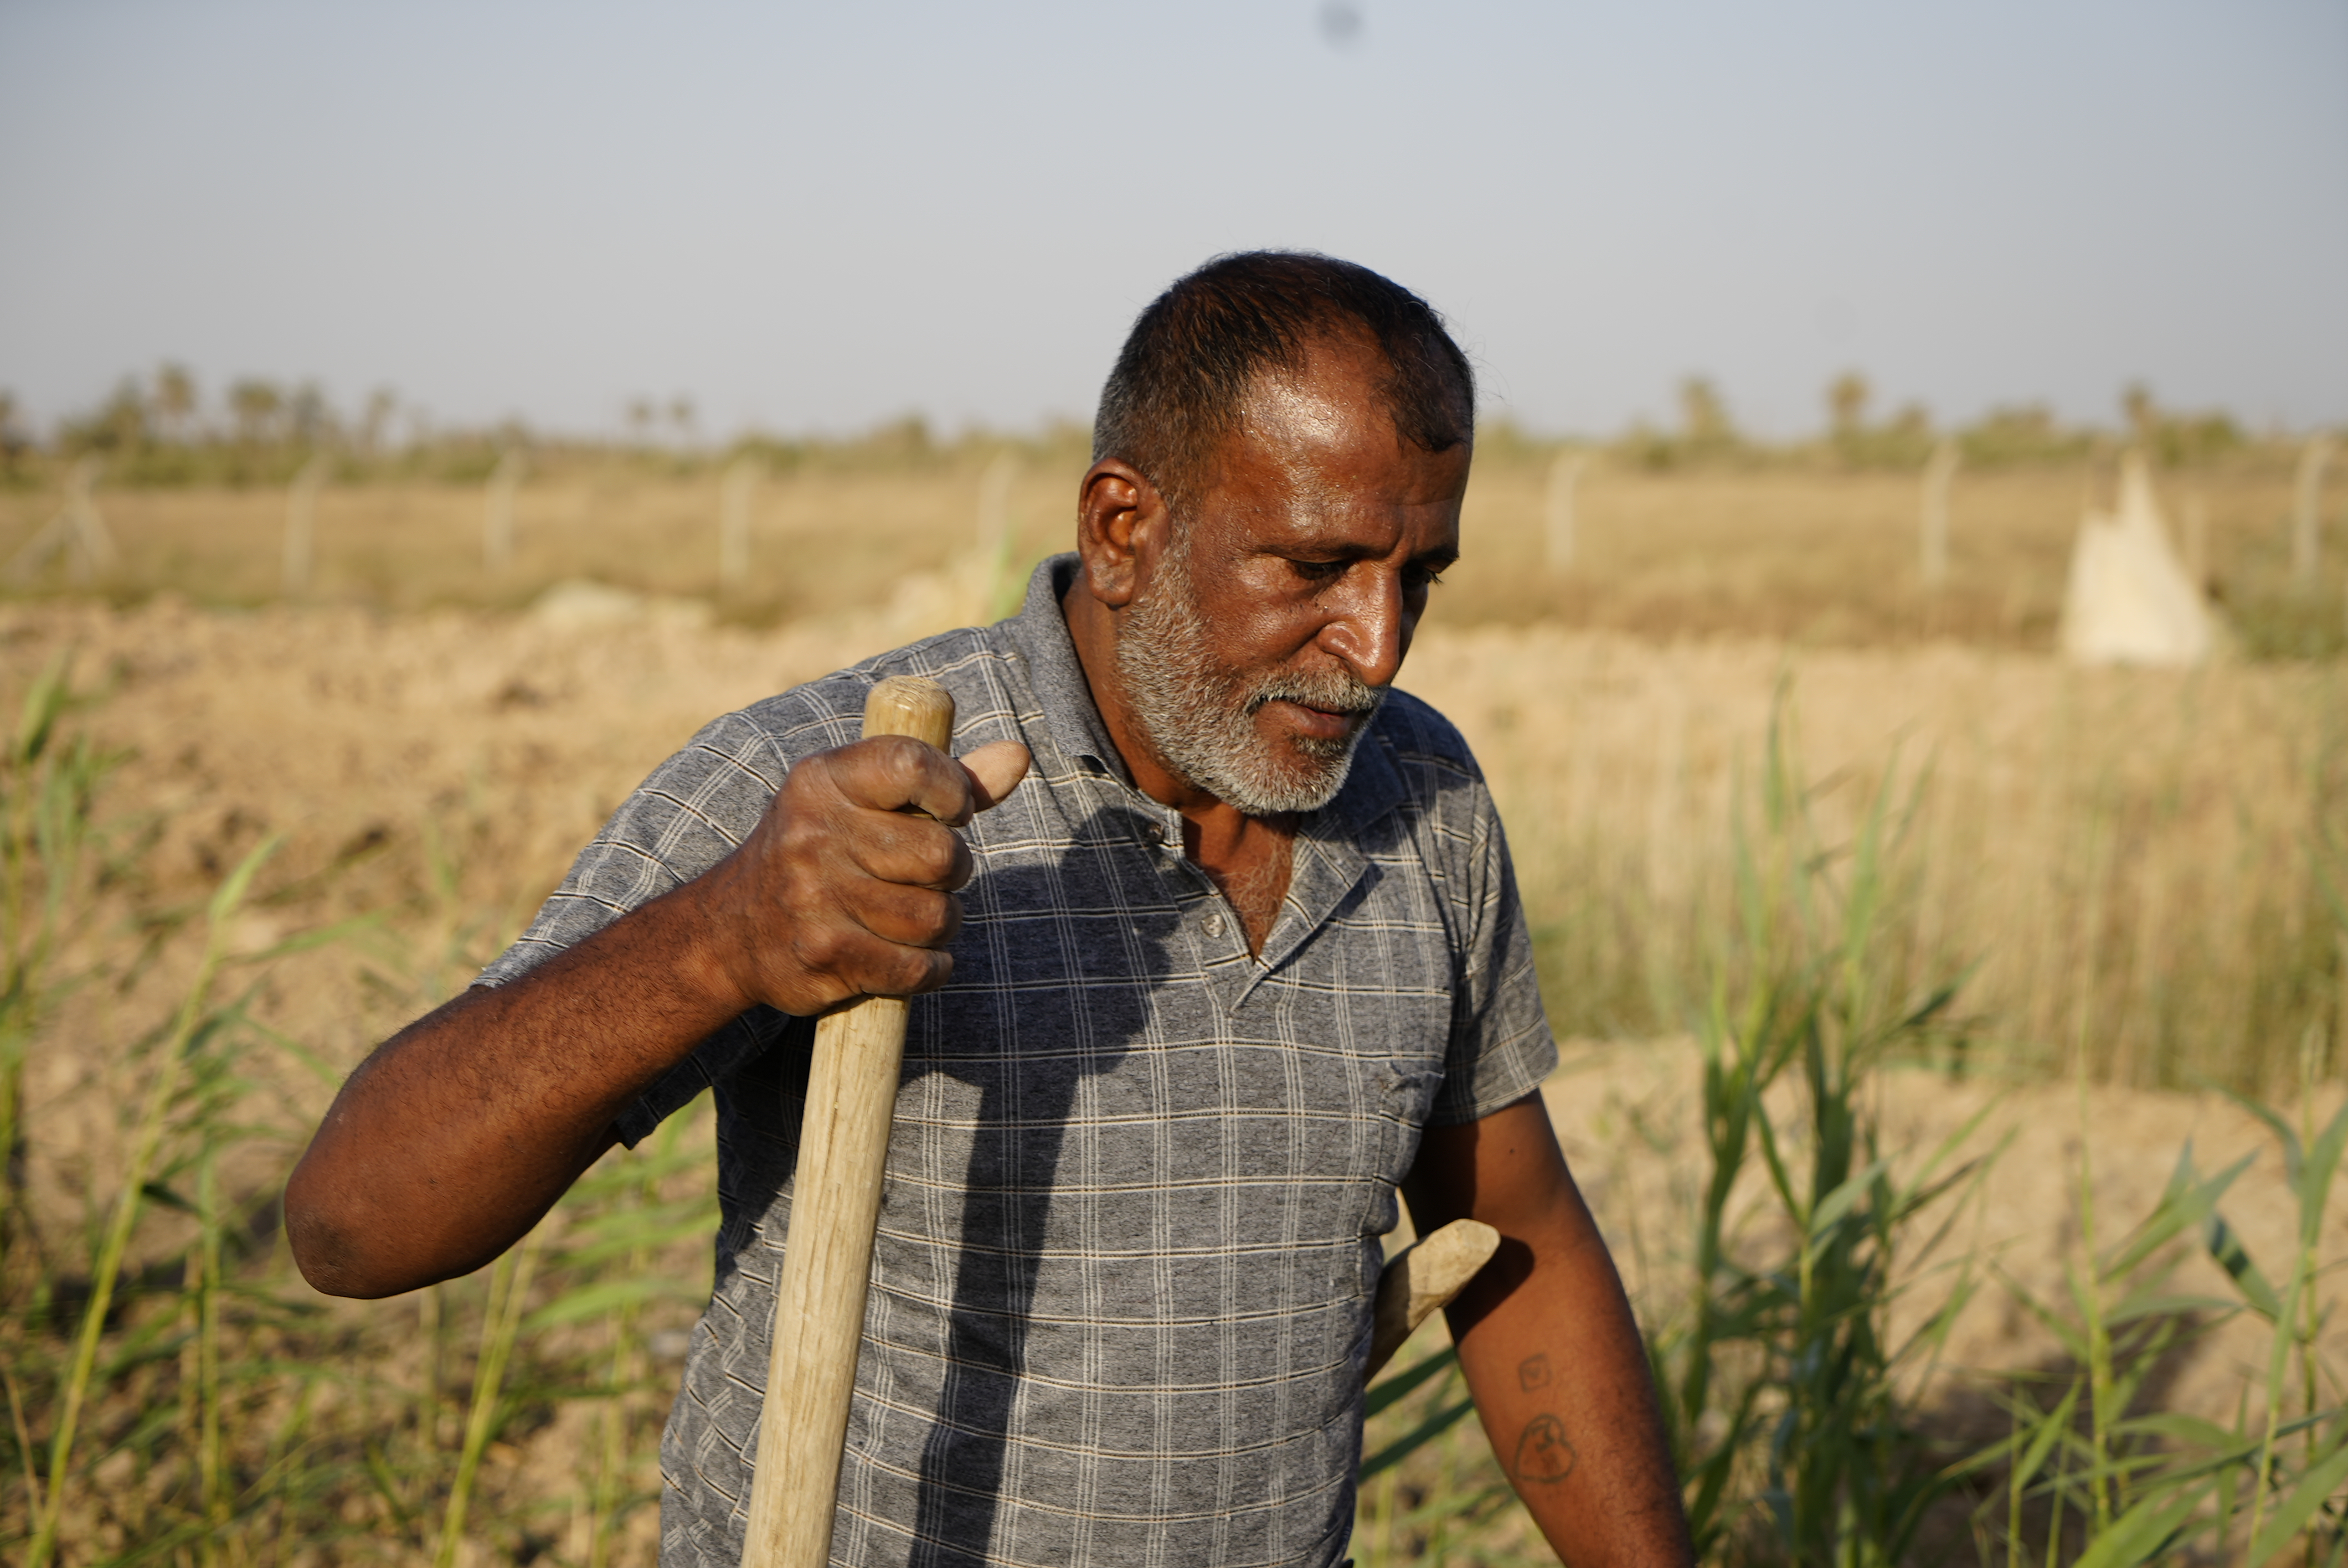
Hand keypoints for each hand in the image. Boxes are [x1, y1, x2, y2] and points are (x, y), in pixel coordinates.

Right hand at [695, 736, 1029, 1015]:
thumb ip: (943, 778)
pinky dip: (930, 968)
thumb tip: (1017, 755)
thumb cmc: (820, 851)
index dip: (953, 791)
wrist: (730, 931)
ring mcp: (816, 897)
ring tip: (917, 917)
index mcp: (823, 780)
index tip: (952, 811)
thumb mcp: (862, 800)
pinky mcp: (824, 955)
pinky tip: (912, 958)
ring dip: (942, 924)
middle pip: (941, 854)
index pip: (912, 765)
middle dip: (953, 871)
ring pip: (936, 916)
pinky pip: (918, 968)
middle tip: (931, 875)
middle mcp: (813, 833)